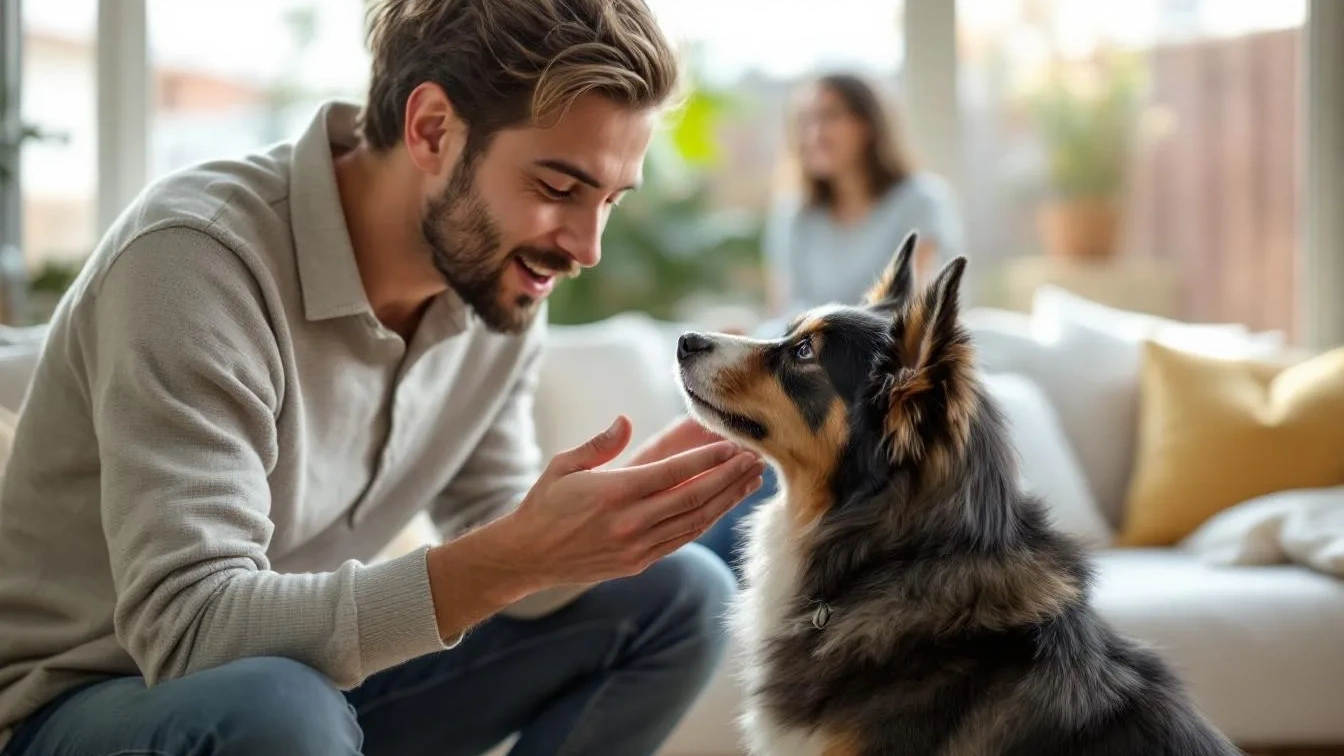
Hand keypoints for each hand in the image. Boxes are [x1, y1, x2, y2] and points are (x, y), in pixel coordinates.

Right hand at [494, 415, 764, 587]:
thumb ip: (600, 444)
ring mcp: (637, 546)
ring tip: (750, 481)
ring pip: (694, 522)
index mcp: (613, 493)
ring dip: (726, 501)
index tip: (733, 447)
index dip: (708, 460)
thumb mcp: (564, 465)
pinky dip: (706, 521)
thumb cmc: (544, 505)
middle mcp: (630, 522)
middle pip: (693, 498)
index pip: (673, 474)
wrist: (527, 557)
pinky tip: (723, 506)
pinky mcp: (639, 562)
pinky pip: (681, 539)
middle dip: (729, 478)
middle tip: (756, 459)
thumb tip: (625, 422)